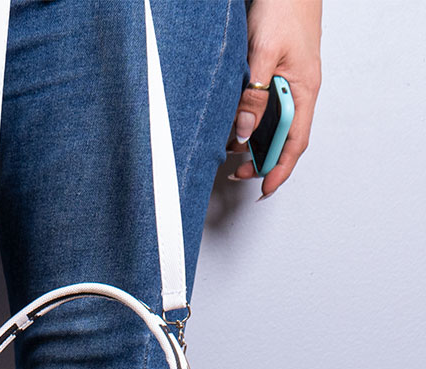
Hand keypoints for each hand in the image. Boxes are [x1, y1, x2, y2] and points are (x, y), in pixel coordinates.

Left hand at [227, 0, 321, 197]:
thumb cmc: (284, 8)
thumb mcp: (263, 53)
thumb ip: (254, 94)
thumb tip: (243, 131)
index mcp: (304, 89)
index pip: (295, 141)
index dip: (281, 168)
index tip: (265, 188)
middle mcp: (299, 91)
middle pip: (282, 138)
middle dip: (260, 160)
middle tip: (235, 172)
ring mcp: (289, 84)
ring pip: (272, 124)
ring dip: (252, 141)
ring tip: (228, 149)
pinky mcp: (276, 75)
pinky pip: (266, 107)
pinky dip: (250, 121)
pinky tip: (233, 124)